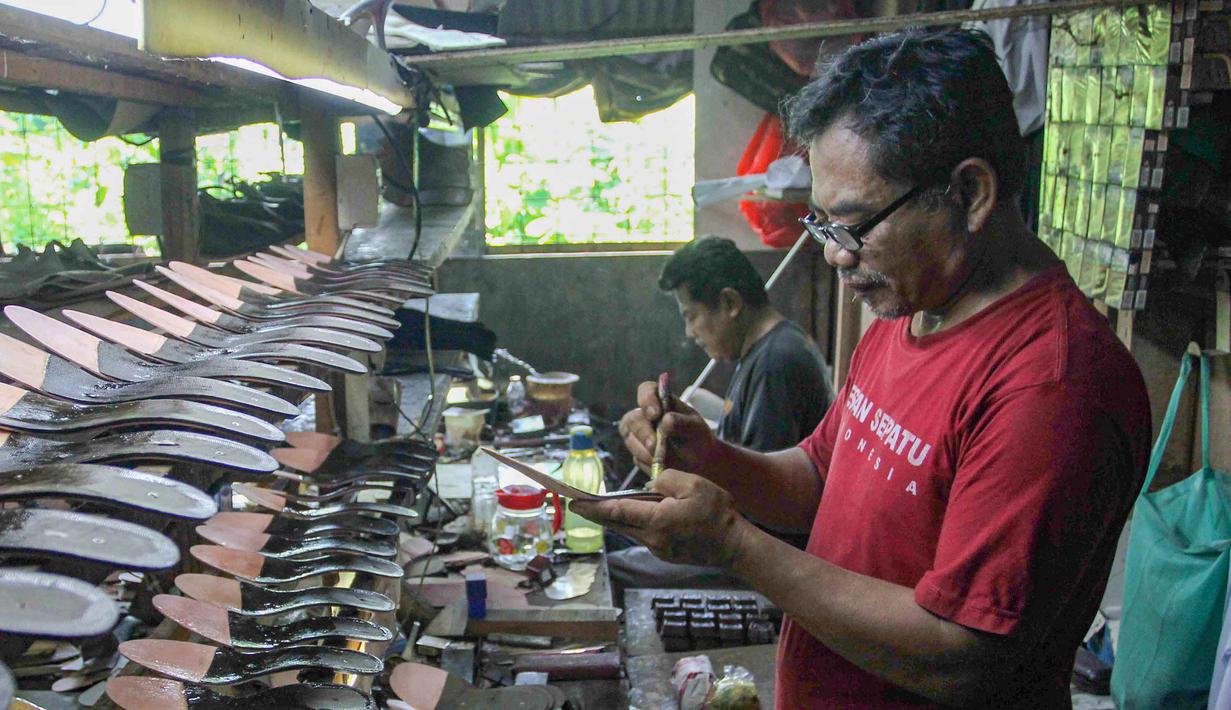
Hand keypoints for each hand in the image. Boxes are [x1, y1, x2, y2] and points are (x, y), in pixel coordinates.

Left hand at [570, 469, 749, 567]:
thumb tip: (651, 486)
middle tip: (578, 505)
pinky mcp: (666, 553)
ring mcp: (658, 549)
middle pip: (617, 523)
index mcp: (656, 520)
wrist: (736, 546)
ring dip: (618, 518)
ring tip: (606, 506)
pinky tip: (640, 514)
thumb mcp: (693, 484)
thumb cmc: (718, 513)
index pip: (616, 511)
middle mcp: (652, 539)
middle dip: (597, 513)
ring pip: (630, 529)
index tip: (573, 504)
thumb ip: (666, 480)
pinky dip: (637, 523)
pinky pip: (644, 535)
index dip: (592, 507)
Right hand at [619, 381, 716, 473]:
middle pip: (633, 418)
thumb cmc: (697, 438)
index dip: (646, 399)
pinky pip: (637, 457)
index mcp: (660, 401)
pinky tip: (663, 464)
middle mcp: (645, 415)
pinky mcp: (638, 452)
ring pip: (631, 439)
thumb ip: (682, 422)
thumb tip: (665, 420)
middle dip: (643, 433)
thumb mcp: (695, 428)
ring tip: (664, 459)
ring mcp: (639, 434)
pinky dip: (648, 462)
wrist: (699, 463)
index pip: (646, 390)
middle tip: (654, 446)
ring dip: (645, 451)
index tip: (655, 414)